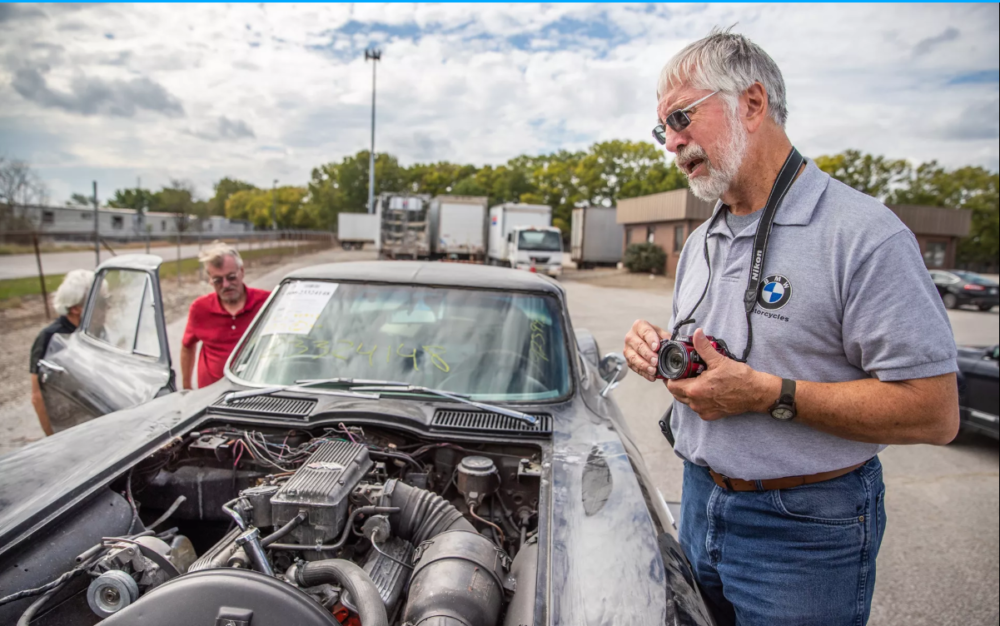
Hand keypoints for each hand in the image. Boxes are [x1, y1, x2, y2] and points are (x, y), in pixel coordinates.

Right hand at [624, 319, 672, 381]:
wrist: (646, 341)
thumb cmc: (654, 337)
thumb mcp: (661, 333)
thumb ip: (667, 338)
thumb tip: (676, 345)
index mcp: (639, 326)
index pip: (645, 332)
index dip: (651, 340)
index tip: (657, 347)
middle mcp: (631, 336)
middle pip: (638, 345)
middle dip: (648, 354)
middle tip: (656, 361)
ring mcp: (627, 349)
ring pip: (633, 358)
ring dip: (644, 365)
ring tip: (653, 371)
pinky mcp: (628, 359)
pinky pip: (634, 367)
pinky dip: (643, 373)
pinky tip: (651, 376)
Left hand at [666, 329, 780, 420]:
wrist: (756, 393)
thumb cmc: (740, 378)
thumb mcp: (719, 360)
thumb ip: (703, 347)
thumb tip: (697, 334)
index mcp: (695, 390)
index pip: (671, 385)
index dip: (672, 377)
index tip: (677, 370)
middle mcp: (697, 403)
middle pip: (677, 394)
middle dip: (678, 383)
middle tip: (686, 373)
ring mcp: (704, 411)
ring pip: (687, 401)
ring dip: (688, 391)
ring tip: (696, 380)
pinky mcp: (711, 415)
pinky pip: (698, 407)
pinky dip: (698, 399)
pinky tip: (706, 390)